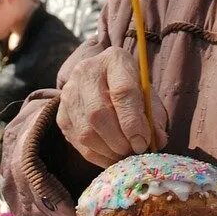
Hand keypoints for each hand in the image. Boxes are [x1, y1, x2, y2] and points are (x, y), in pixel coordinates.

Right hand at [56, 47, 167, 168]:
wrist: (102, 80)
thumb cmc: (130, 88)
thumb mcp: (147, 94)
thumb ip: (153, 116)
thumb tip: (155, 142)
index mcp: (114, 60)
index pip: (122, 92)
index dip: (133, 122)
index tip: (143, 142)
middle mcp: (86, 71)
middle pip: (98, 113)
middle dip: (119, 140)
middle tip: (133, 152)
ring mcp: (69, 92)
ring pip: (86, 131)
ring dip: (108, 151)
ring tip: (124, 155)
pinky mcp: (61, 113)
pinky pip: (77, 142)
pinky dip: (97, 155)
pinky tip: (110, 156)